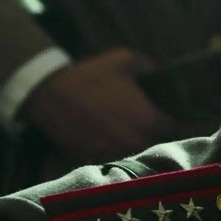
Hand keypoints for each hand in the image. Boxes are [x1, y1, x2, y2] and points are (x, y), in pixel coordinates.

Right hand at [21, 47, 174, 162]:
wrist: (49, 92)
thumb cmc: (90, 75)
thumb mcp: (125, 59)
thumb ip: (150, 67)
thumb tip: (161, 73)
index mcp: (149, 120)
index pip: (171, 130)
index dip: (165, 122)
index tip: (157, 116)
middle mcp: (136, 142)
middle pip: (154, 145)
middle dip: (149, 135)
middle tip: (139, 123)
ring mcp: (115, 153)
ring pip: (133, 155)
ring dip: (131, 146)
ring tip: (121, 132)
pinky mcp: (95, 160)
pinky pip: (111, 160)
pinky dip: (111, 152)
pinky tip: (105, 139)